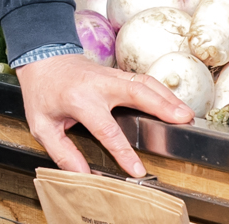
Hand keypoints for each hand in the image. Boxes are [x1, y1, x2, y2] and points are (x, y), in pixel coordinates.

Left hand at [15, 55, 192, 176]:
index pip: (106, 129)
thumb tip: (82, 173)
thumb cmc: (42, 91)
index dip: (123, 152)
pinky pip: (142, 79)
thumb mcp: (42, 124)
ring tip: (186, 115)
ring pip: (144, 83)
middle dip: (161, 107)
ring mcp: (110, 75)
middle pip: (136, 93)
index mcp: (79, 99)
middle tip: (183, 121)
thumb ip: (62, 151)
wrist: (42, 56)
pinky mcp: (117, 73)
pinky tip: (174, 102)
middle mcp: (98, 85)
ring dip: (167, 97)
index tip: (137, 169)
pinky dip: (161, 90)